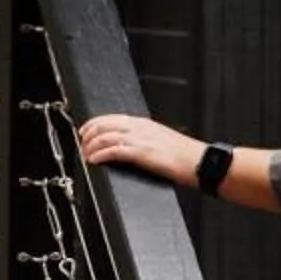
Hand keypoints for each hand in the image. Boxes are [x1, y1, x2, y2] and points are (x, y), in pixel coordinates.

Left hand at [78, 114, 202, 188]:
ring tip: (86, 155)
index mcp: (144, 123)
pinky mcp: (143, 153)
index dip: (94, 123)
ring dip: (92, 146)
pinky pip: (115, 151)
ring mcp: (141, 140)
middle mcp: (140, 128)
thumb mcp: (161, 140)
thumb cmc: (184, 155)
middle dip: (89, 134)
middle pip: (105, 125)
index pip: (112, 118)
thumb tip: (128, 145)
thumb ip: (144, 139)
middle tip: (82, 144)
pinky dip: (101, 155)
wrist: (199, 161)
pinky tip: (95, 160)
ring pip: (107, 137)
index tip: (84, 131)